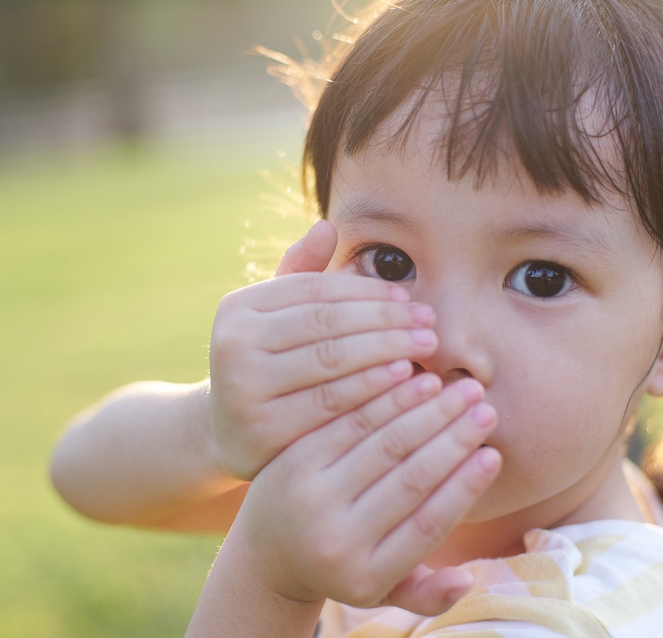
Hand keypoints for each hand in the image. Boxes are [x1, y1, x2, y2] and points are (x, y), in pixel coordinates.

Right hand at [207, 220, 439, 480]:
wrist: (232, 434)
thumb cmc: (270, 364)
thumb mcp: (277, 320)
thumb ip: (301, 274)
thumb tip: (328, 227)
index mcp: (238, 307)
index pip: (315, 290)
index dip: (365, 292)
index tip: (408, 298)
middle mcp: (232, 343)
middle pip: (326, 323)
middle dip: (384, 320)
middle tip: (429, 322)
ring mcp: (244, 387)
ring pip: (332, 361)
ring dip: (387, 350)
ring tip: (426, 347)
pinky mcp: (264, 428)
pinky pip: (332, 402)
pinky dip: (374, 388)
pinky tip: (406, 381)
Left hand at [228, 373, 501, 614]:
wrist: (265, 551)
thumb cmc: (344, 566)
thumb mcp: (381, 593)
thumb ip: (427, 594)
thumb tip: (468, 579)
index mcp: (365, 575)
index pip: (427, 524)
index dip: (464, 487)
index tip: (494, 453)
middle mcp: (335, 538)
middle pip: (408, 478)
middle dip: (453, 438)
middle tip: (485, 406)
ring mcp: (309, 495)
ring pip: (379, 443)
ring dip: (425, 410)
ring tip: (459, 387)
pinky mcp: (292, 458)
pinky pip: (348, 420)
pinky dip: (385, 398)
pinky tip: (415, 378)